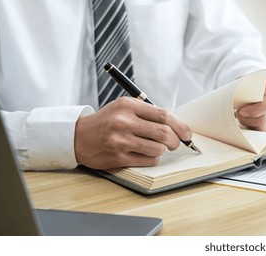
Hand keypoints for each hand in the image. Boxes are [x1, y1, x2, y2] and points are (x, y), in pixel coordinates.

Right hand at [74, 97, 191, 168]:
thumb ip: (148, 113)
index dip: (180, 126)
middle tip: (175, 143)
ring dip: (162, 150)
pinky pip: (147, 160)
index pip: (163, 115)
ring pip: (157, 148)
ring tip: (156, 147)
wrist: (78, 137)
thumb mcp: (124, 108)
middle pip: (163, 133)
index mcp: (128, 106)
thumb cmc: (107, 121)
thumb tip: (177, 125)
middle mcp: (124, 122)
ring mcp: (120, 141)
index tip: (187, 134)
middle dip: (175, 141)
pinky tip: (145, 154)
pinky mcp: (117, 157)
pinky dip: (152, 158)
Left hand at [236, 76, 265, 130]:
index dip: (255, 110)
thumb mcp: (247, 82)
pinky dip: (259, 126)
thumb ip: (242, 91)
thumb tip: (231, 103)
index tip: (241, 112)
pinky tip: (254, 119)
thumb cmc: (253, 85)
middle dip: (249, 120)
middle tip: (239, 115)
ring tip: (245, 118)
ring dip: (252, 124)